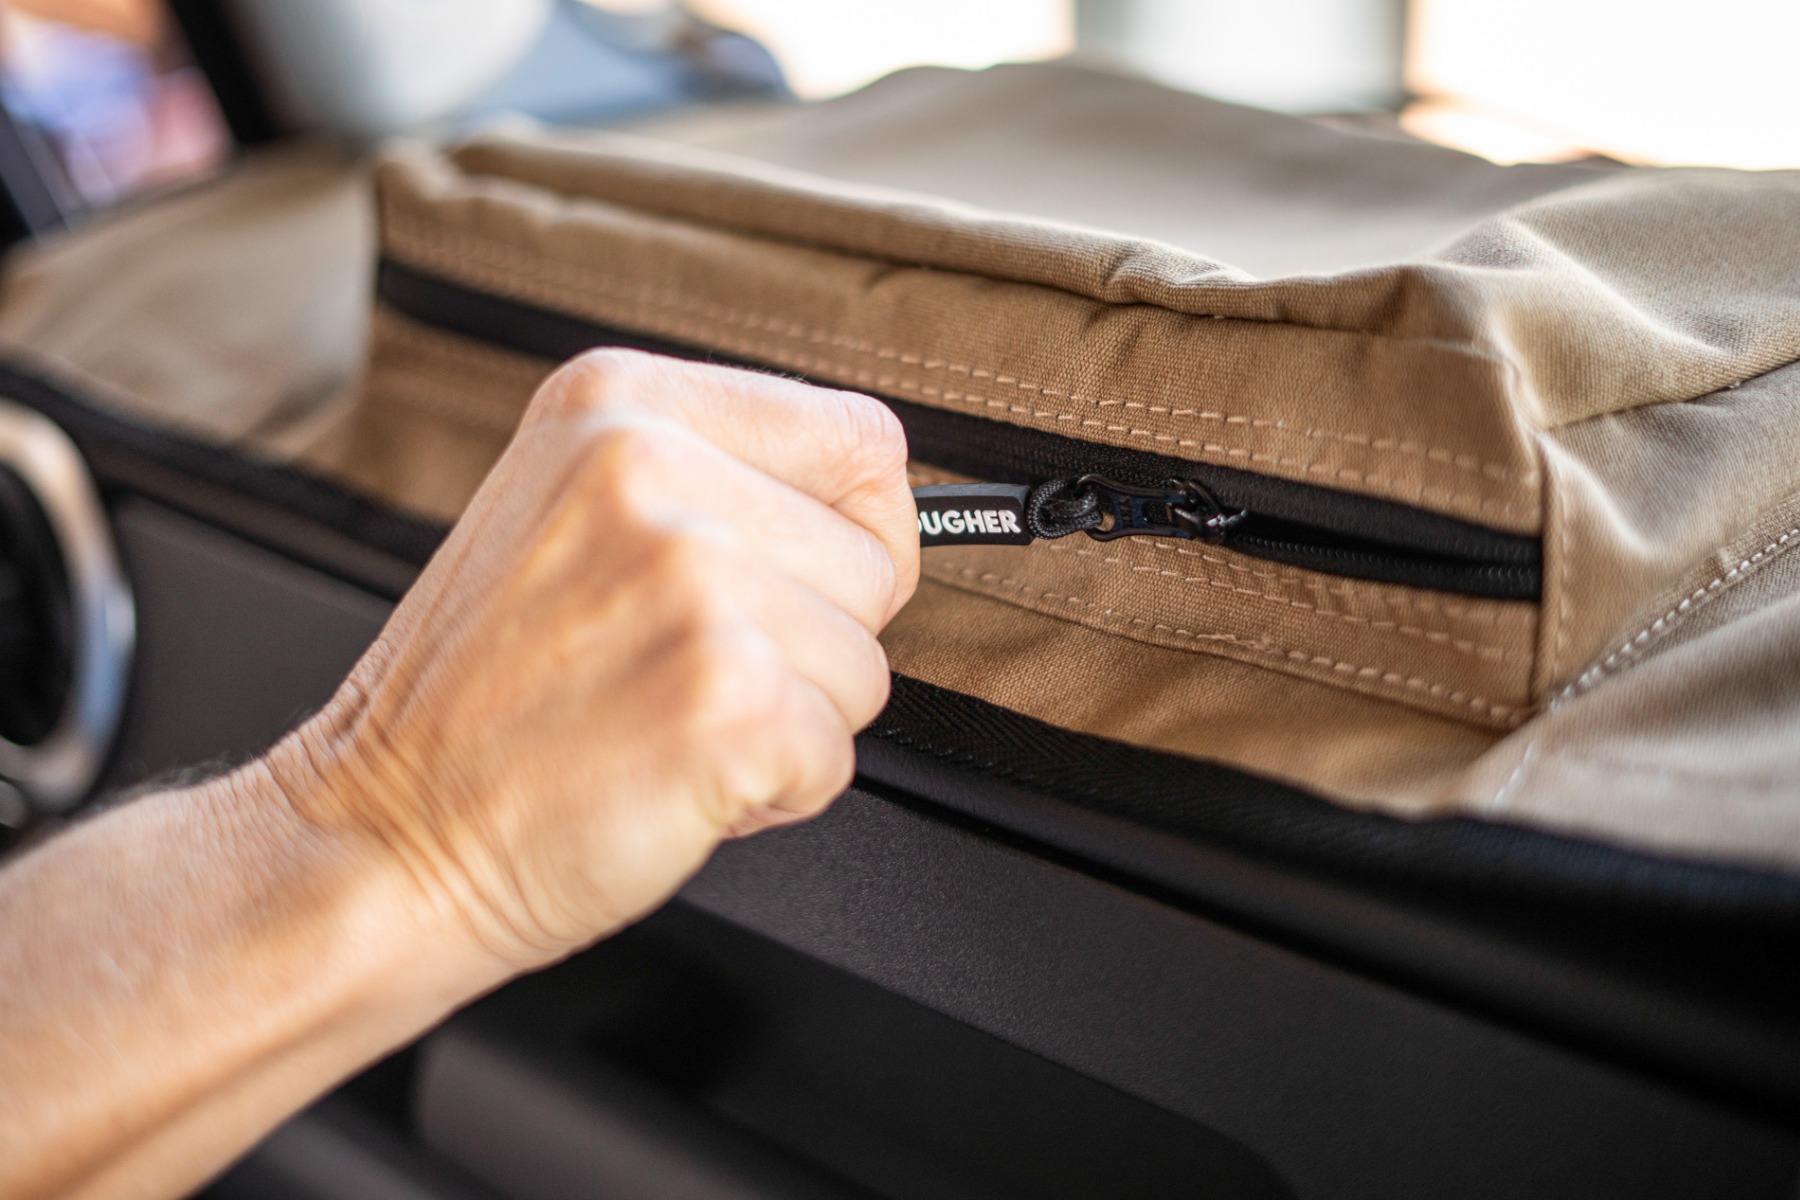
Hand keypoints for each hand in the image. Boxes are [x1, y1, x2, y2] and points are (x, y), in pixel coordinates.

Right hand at [273, 351, 917, 975]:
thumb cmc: (481, 701)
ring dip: (788, 720)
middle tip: (680, 672)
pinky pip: (837, 754)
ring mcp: (693, 577)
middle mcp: (654, 466)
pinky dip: (773, 794)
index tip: (796, 583)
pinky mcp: (727, 693)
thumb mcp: (573, 514)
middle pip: (875, 562)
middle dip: (810, 642)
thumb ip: (711, 482)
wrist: (379, 835)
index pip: (861, 438)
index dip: (854, 533)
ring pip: (864, 665)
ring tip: (662, 721)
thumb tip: (885, 507)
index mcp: (620, 402)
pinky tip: (671, 777)